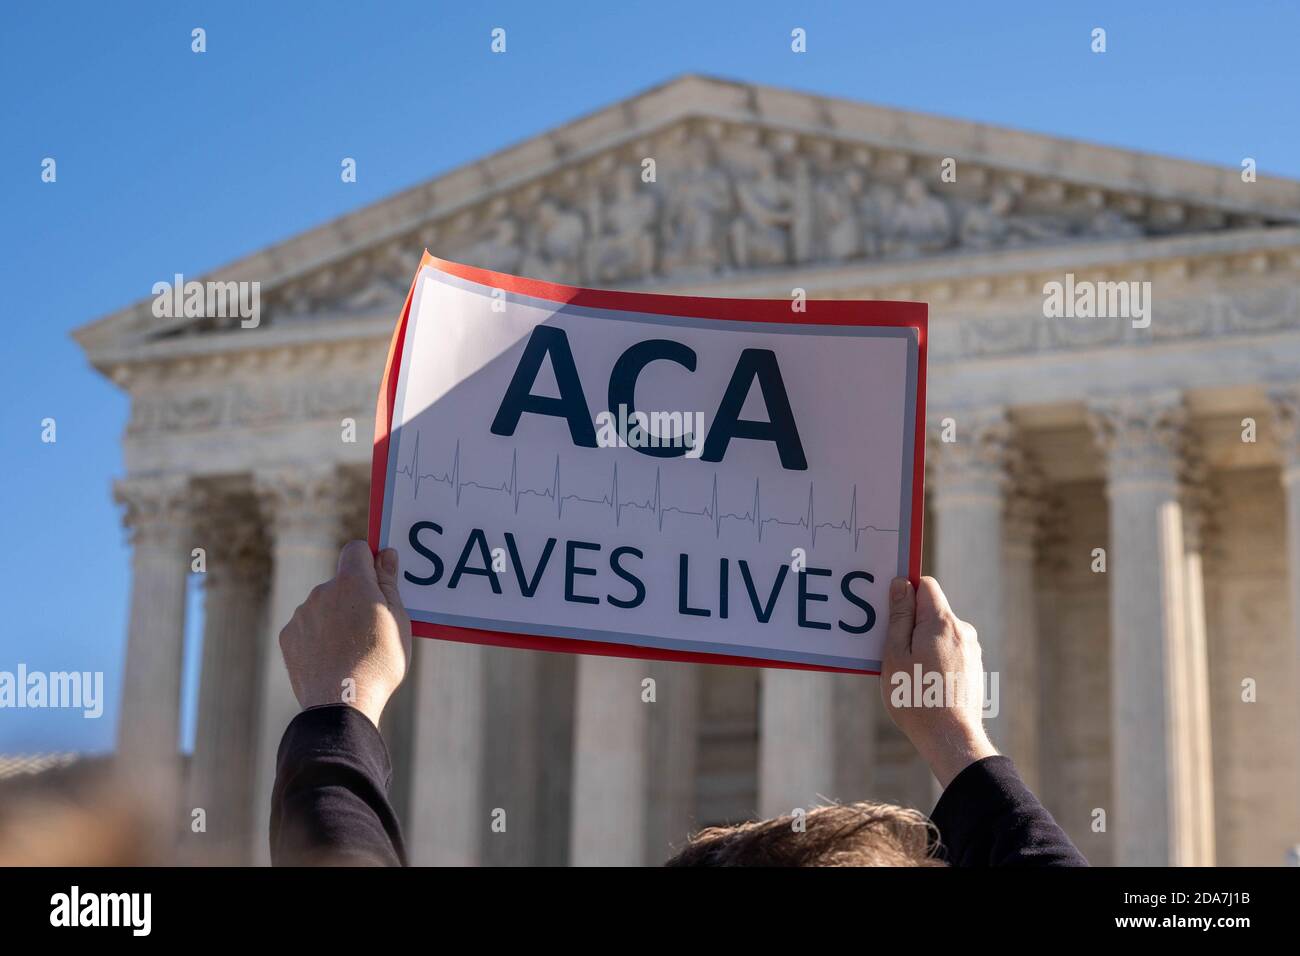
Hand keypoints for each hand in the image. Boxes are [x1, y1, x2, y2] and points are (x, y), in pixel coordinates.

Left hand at [279, 540, 412, 727]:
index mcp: (352, 582)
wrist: (343, 703)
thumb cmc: (379, 661)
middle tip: (371, 628)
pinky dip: (318, 637)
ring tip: (351, 650)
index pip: (357, 550)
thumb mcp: (397, 620)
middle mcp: (322, 591)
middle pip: (341, 582)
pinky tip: (332, 659)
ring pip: (323, 606)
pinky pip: (307, 628)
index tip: (379, 579)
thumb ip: (389, 583)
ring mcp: (302, 614)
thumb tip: (387, 554)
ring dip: (335, 618)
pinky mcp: (288, 636)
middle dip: (354, 597)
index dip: (369, 561)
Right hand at [881, 576, 996, 788]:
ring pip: (939, 633)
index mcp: (942, 622)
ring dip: (922, 643)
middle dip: (911, 622)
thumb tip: (900, 585)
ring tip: (907, 672)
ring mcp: (971, 651)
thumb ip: (899, 616)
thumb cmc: (916, 697)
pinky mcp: (974, 669)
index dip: (905, 590)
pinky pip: (949, 651)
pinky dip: (935, 659)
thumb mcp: (896, 654)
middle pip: (932, 610)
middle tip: (892, 648)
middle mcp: (963, 631)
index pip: (925, 585)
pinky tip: (923, 683)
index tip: (890, 607)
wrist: (950, 738)